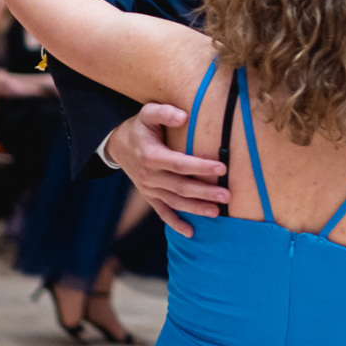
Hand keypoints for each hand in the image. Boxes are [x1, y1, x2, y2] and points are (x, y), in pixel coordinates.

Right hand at [106, 103, 228, 235]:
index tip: (222, 168)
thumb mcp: (148, 113)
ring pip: (175, 202)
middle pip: (180, 187)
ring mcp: (149, 189)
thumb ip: (164, 112)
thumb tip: (183, 116)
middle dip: (205, 193)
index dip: (201, 167)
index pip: (180, 164)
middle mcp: (149, 175)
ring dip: (196, 208)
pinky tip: (191, 232)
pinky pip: (162, 213)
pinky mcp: (150, 196)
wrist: (118, 145)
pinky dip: (175, 223)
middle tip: (227, 196)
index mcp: (151, 155)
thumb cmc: (140, 127)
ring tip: (217, 212)